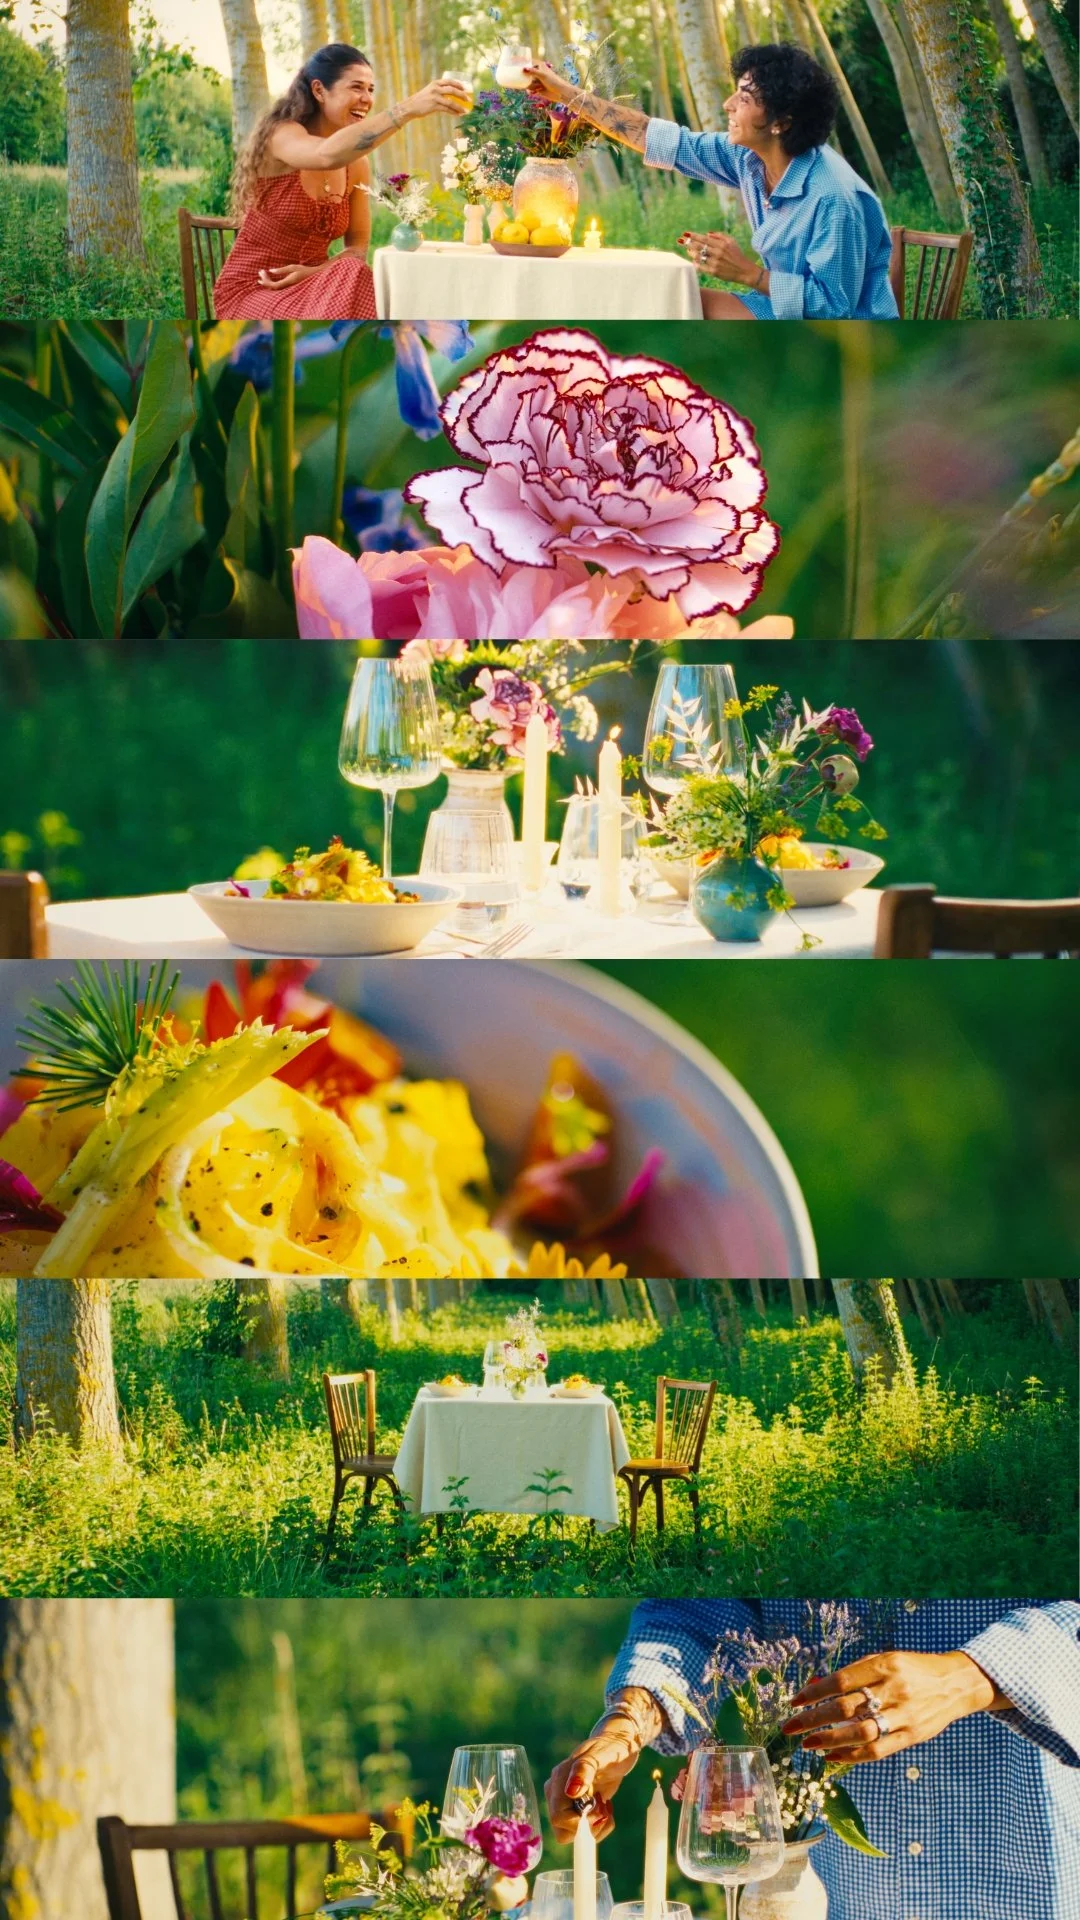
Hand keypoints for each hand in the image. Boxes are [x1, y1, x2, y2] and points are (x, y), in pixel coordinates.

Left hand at [256, 262, 320, 287]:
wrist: (314, 277)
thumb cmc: (305, 270)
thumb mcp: (293, 267)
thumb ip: (282, 270)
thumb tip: (271, 270)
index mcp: (289, 282)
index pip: (274, 285)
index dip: (266, 281)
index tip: (261, 273)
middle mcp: (288, 287)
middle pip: (273, 287)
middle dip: (265, 280)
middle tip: (260, 272)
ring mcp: (288, 288)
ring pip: (275, 288)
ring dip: (268, 281)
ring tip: (262, 273)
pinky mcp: (288, 287)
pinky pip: (278, 287)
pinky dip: (272, 282)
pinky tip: (269, 277)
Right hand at [407, 78, 469, 118]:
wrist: (411, 106)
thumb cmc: (421, 100)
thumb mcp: (430, 91)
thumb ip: (439, 90)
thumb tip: (451, 94)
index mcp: (436, 83)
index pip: (450, 81)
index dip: (459, 84)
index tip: (465, 88)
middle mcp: (436, 88)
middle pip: (453, 90)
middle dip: (462, 95)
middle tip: (469, 100)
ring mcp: (435, 97)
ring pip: (451, 101)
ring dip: (459, 107)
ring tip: (466, 111)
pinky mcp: (434, 106)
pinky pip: (446, 109)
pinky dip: (453, 112)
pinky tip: (458, 115)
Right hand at [523, 60, 576, 104]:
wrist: (560, 93)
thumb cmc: (553, 81)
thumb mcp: (542, 75)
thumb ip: (533, 72)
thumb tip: (523, 69)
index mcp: (539, 65)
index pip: (527, 61)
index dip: (519, 61)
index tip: (511, 61)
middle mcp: (537, 72)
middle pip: (525, 72)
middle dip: (522, 76)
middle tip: (525, 79)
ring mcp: (536, 80)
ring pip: (527, 82)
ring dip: (530, 85)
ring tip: (539, 87)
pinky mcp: (536, 88)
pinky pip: (529, 89)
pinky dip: (531, 91)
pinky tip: (536, 92)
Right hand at [545, 1699, 656, 1842]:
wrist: (618, 1746)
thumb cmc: (609, 1747)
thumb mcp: (599, 1755)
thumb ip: (584, 1770)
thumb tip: (571, 1792)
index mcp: (559, 1780)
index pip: (558, 1816)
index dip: (578, 1822)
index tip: (597, 1810)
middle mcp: (558, 1793)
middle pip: (563, 1830)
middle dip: (587, 1827)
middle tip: (602, 1809)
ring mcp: (567, 1802)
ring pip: (573, 1834)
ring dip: (594, 1828)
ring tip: (605, 1806)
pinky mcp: (578, 1808)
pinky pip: (583, 1831)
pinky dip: (598, 1825)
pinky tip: (605, 1806)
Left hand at [678, 229, 758, 283]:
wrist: (744, 270)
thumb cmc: (737, 255)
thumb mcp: (731, 241)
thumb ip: (719, 236)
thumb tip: (707, 234)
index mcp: (721, 244)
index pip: (704, 239)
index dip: (694, 236)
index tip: (685, 233)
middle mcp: (717, 253)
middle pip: (699, 246)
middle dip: (688, 243)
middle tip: (680, 241)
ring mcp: (715, 263)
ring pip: (698, 256)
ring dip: (691, 253)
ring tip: (688, 250)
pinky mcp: (714, 272)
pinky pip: (701, 267)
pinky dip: (696, 263)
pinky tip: (693, 261)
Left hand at [781, 1649, 1004, 1765]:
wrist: (954, 1684)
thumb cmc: (911, 1669)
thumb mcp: (884, 1661)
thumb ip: (853, 1674)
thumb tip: (815, 1687)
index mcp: (884, 1665)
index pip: (841, 1681)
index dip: (814, 1692)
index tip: (794, 1702)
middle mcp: (894, 1689)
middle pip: (846, 1707)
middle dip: (814, 1718)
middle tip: (790, 1728)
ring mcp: (904, 1714)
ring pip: (860, 1732)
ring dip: (829, 1740)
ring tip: (808, 1744)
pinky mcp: (912, 1736)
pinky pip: (878, 1750)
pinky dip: (852, 1756)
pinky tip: (832, 1757)